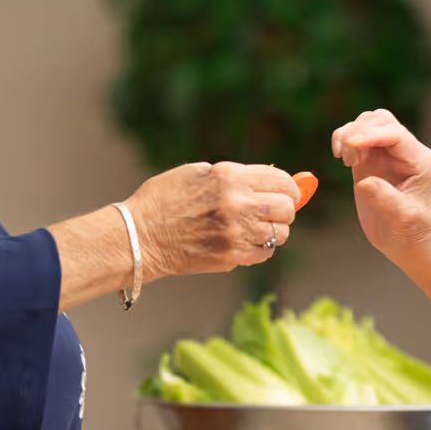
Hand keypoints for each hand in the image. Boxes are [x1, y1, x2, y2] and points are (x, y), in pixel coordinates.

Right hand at [125, 162, 299, 279]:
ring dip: (274, 231)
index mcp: (229, 177)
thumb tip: (269, 179)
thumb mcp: (197, 173)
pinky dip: (261, 249)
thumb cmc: (163, 201)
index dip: (290, 187)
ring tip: (256, 229)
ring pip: (281, 233)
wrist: (140, 237)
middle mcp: (238, 203)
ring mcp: (237, 232)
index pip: (281, 181)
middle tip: (273, 212)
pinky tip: (246, 243)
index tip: (288, 192)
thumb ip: (234, 175)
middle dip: (284, 209)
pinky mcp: (232, 256)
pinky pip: (266, 253)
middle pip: (287, 208)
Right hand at [330, 109, 430, 259]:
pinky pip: (356, 136)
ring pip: (367, 122)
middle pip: (381, 120)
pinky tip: (341, 157)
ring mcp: (387, 153)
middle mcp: (405, 152)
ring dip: (350, 134)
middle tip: (346, 158)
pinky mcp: (371, 159)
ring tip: (345, 160)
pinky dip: (344, 140)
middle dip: (359, 131)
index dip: (371, 135)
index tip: (350, 145)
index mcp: (420, 161)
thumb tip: (364, 182)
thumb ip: (385, 199)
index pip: (395, 135)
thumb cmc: (411, 232)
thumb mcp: (402, 219)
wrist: (408, 242)